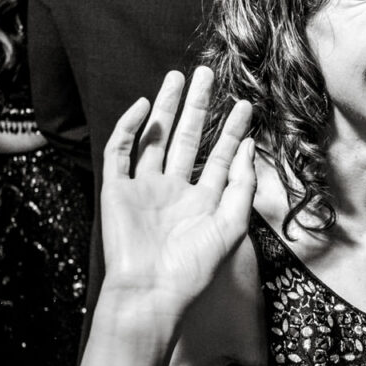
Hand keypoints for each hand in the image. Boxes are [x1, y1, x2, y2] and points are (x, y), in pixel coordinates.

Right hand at [99, 66, 255, 318]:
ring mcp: (144, 189)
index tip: (245, 105)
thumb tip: (248, 146)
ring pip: (154, 138)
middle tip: (207, 73)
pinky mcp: (117, 190)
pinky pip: (120, 152)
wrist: (152, 292)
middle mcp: (174, 191)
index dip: (232, 131)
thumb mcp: (231, 225)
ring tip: (177, 77)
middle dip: (198, 106)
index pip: (219, 157)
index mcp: (202, 201)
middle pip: (186, 139)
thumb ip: (241, 184)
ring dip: (165, 108)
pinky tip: (143, 107)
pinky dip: (128, 128)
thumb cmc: (193, 268)